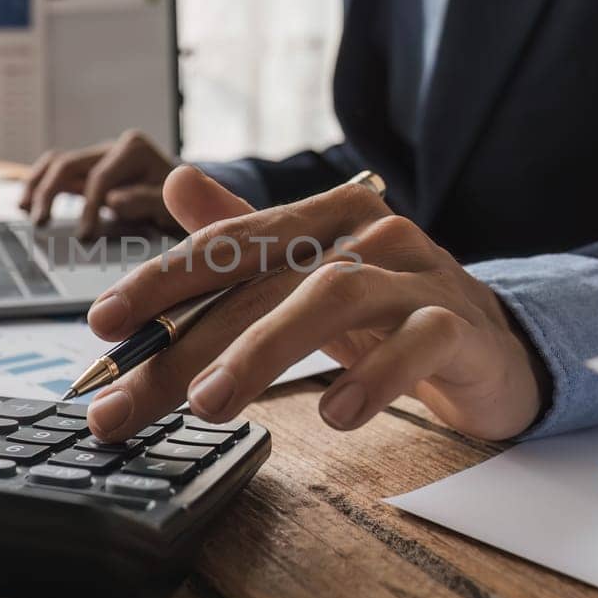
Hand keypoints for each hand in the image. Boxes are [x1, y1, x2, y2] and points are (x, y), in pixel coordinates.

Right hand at [19, 131, 178, 237]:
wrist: (187, 195)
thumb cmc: (179, 202)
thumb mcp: (170, 204)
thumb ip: (146, 200)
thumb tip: (113, 201)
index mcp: (134, 150)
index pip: (100, 177)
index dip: (87, 207)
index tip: (83, 236)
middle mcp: (112, 147)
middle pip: (69, 163)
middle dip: (51, 193)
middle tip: (40, 223)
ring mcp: (98, 156)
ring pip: (57, 162)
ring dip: (37, 186)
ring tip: (25, 211)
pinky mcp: (88, 169)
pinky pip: (57, 170)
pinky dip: (39, 183)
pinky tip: (25, 203)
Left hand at [83, 166, 550, 441]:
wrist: (496, 343)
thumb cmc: (388, 309)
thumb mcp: (307, 277)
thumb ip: (244, 237)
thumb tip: (175, 182)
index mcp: (322, 218)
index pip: (227, 244)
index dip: (160, 282)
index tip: (101, 325)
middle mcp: (367, 233)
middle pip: (261, 285)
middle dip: (183, 347)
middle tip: (126, 404)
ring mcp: (416, 275)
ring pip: (332, 298)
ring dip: (263, 351)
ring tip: (210, 404)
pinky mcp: (459, 323)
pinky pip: (416, 342)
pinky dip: (375, 376)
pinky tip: (337, 415)